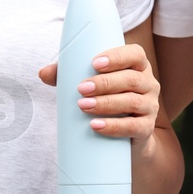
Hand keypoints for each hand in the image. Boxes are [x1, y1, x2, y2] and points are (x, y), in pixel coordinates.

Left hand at [38, 43, 161, 144]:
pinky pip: (134, 126)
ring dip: (106, 103)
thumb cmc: (106, 101)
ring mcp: (150, 107)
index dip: (117, 57)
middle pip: (131, 79)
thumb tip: (43, 73)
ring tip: (83, 106)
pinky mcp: (146, 129)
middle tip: (80, 89)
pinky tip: (96, 125)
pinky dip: (114, 126)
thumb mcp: (91, 86)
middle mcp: (148, 84)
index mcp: (137, 67)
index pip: (135, 54)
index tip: (94, 63)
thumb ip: (67, 76)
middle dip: (104, 83)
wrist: (125, 139)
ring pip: (132, 101)